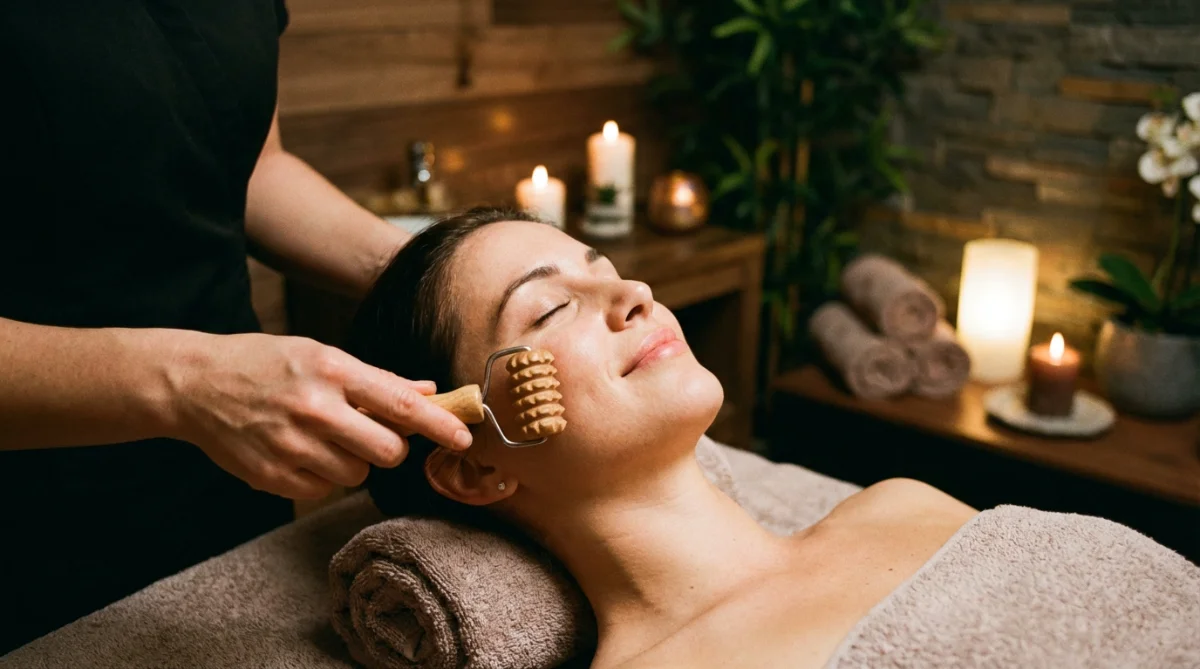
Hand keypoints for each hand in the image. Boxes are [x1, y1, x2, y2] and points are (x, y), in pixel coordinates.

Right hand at [166, 333, 471, 498]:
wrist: (196, 385)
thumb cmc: (267, 364)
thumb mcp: (321, 355)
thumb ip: (377, 380)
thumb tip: (428, 393)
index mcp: (332, 370)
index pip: (400, 405)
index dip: (438, 424)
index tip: (464, 436)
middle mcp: (314, 408)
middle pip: (388, 450)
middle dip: (391, 447)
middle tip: (371, 434)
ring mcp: (291, 445)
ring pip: (357, 473)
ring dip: (353, 461)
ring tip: (323, 437)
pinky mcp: (272, 475)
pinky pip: (324, 490)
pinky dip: (322, 476)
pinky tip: (300, 452)